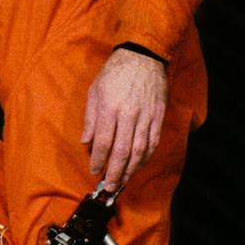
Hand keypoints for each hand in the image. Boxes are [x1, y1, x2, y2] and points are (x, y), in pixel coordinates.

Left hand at [81, 47, 166, 188]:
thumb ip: (90, 118)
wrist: (143, 58)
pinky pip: (152, 144)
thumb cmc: (114, 73)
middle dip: (115, 171)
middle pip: (122, 151)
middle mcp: (129, 115)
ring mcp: (146, 117)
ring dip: (130, 170)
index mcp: (110, 107)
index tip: (94, 170)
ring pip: (139, 151)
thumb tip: (86, 142)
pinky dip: (145, 158)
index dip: (98, 159)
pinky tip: (137, 166)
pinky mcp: (158, 118)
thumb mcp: (94, 90)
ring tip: (122, 182)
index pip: (103, 141)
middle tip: (109, 186)